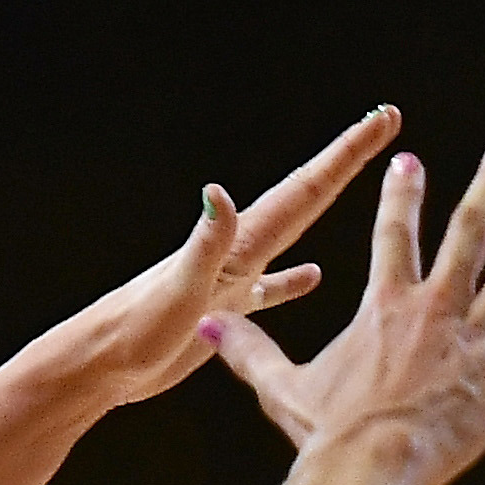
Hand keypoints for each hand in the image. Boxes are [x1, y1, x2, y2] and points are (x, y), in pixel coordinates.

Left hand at [60, 107, 404, 409]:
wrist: (101, 365)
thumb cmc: (135, 331)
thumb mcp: (178, 288)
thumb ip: (204, 243)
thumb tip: (218, 192)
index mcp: (239, 246)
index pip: (304, 191)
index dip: (345, 155)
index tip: (381, 119)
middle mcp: (239, 254)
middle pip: (306, 198)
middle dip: (346, 161)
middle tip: (383, 122)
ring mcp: (232, 282)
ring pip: (292, 236)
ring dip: (324, 208)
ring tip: (357, 184)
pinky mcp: (223, 314)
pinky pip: (269, 291)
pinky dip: (292, 281)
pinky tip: (313, 277)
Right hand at [201, 131, 484, 484]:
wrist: (366, 467)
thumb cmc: (324, 436)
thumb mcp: (279, 389)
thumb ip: (247, 351)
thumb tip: (205, 325)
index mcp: (385, 307)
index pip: (392, 236)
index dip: (399, 197)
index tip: (409, 160)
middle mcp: (435, 307)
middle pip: (468, 230)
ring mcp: (475, 338)